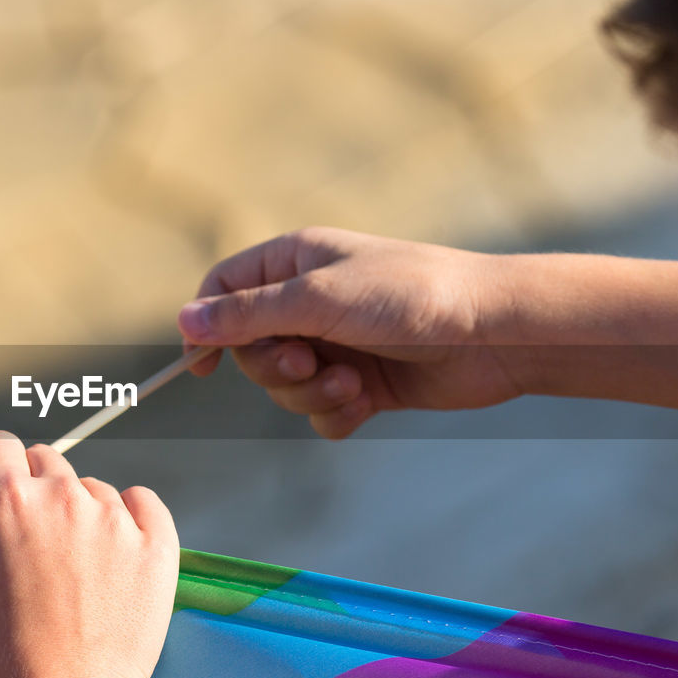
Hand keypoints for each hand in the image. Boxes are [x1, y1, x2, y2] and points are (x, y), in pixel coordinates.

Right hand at [0, 432, 196, 677]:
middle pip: (42, 464)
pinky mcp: (157, 546)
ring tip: (65, 570)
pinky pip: (143, 504)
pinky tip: (111, 555)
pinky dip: (129, 518)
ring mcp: (116, 519)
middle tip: (21, 547)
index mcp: (5, 503)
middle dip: (26, 493)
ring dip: (73, 513)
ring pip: (90, 490)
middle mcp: (63, 497)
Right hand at [178, 226, 527, 437]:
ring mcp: (336, 343)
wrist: (493, 333)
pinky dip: (336, 414)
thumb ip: (247, 315)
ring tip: (351, 383)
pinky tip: (366, 402)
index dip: (206, 327)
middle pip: (250, 348)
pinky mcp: (363, 382)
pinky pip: (320, 412)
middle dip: (275, 367)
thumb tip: (184, 321)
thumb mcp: (318, 300)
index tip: (202, 367)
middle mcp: (310, 302)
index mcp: (294, 263)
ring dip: (311, 394)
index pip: (223, 291)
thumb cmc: (410, 297)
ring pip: (284, 387)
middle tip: (310, 361)